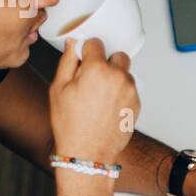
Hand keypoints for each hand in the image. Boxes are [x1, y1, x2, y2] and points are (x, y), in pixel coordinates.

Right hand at [49, 38, 140, 163]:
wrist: (89, 153)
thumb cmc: (71, 125)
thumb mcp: (58, 89)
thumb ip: (68, 61)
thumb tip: (73, 44)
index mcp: (97, 69)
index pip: (96, 43)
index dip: (87, 51)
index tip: (84, 60)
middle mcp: (118, 76)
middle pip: (117, 55)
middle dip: (106, 62)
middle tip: (92, 79)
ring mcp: (130, 90)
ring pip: (125, 73)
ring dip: (115, 78)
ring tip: (99, 97)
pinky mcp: (137, 103)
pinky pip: (130, 89)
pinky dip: (120, 93)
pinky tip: (107, 107)